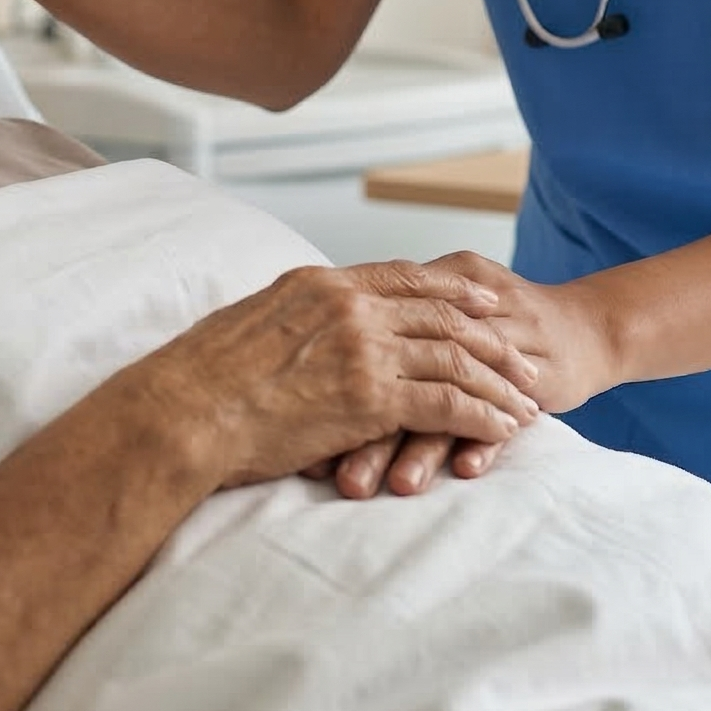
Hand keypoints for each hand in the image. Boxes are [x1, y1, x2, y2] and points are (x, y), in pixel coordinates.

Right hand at [131, 260, 542, 492]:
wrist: (182, 412)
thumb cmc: (197, 380)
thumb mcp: (246, 324)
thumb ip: (288, 319)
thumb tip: (296, 329)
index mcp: (319, 283)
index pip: (403, 277)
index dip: (453, 291)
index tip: (487, 303)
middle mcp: (348, 307)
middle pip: (442, 315)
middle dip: (492, 339)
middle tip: (525, 359)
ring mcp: (361, 349)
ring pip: (455, 359)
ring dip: (497, 383)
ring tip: (527, 404)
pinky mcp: (369, 397)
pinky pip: (446, 404)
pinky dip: (481, 417)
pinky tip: (501, 432)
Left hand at [310, 255, 615, 501]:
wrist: (587, 326)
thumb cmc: (490, 324)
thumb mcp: (428, 312)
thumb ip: (375, 334)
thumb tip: (304, 381)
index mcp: (424, 292)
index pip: (371, 349)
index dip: (337, 393)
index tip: (308, 447)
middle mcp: (458, 314)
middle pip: (406, 374)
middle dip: (373, 433)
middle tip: (344, 481)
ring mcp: (502, 343)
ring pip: (452, 394)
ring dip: (425, 445)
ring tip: (397, 487)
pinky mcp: (539, 374)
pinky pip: (506, 409)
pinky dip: (485, 437)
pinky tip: (465, 470)